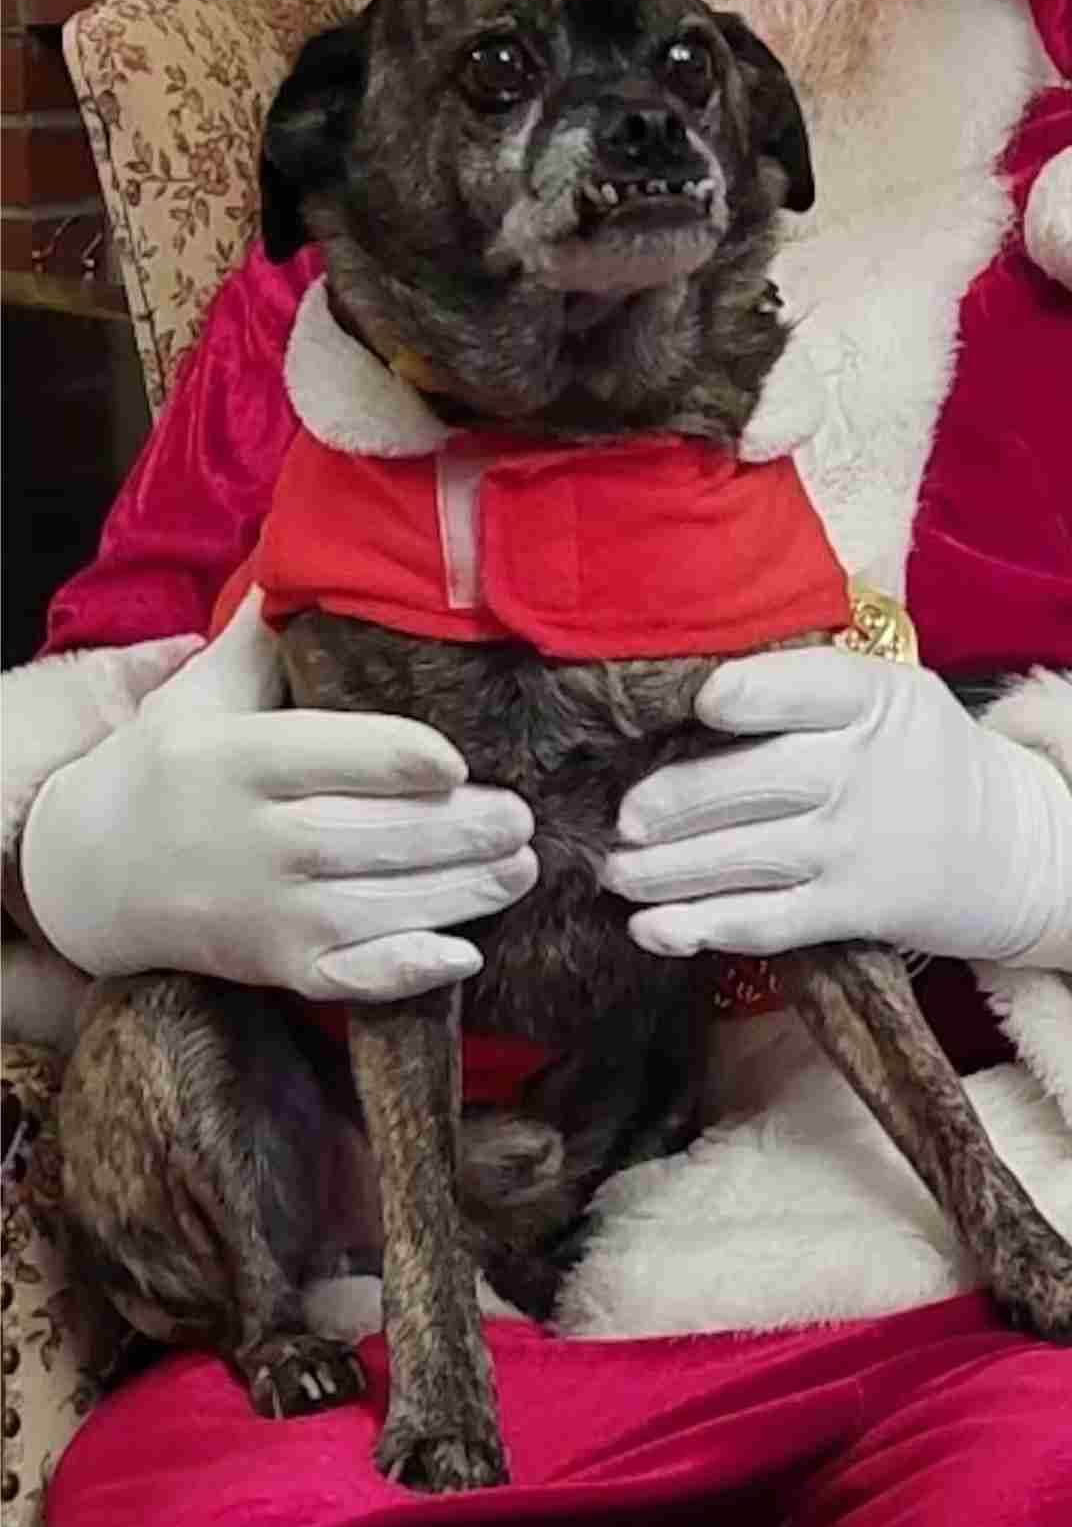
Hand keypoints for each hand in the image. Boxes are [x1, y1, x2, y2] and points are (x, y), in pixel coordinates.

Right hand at [21, 590, 536, 1002]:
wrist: (93, 872)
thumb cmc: (169, 763)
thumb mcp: (204, 689)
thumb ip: (269, 631)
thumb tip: (317, 547)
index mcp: (239, 760)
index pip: (334, 757)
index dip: (405, 760)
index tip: (459, 759)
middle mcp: (253, 839)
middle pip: (372, 837)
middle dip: (461, 831)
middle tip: (524, 816)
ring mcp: (266, 912)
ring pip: (376, 908)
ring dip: (460, 893)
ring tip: (520, 867)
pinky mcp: (277, 967)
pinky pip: (351, 979)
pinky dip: (406, 972)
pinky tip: (462, 953)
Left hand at [603, 648, 1071, 972]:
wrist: (1018, 847)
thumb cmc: (925, 759)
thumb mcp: (893, 696)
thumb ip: (810, 689)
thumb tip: (694, 693)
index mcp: (871, 698)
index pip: (805, 688)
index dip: (749, 696)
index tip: (700, 704)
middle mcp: (862, 767)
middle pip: (752, 781)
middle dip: (673, 803)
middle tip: (622, 821)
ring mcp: (856, 844)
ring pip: (744, 856)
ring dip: (665, 871)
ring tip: (617, 873)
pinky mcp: (854, 909)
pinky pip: (766, 920)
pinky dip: (702, 926)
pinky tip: (653, 929)